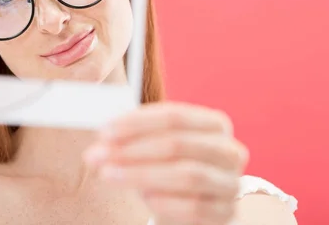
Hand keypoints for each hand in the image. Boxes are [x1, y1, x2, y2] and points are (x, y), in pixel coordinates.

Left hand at [83, 102, 248, 224]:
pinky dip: (165, 202)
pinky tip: (144, 198)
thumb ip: (130, 137)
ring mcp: (229, 182)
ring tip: (110, 175)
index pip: (174, 116)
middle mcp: (228, 150)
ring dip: (141, 175)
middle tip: (98, 156)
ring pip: (187, 175)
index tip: (105, 132)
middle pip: (178, 144)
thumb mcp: (151, 145)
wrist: (187, 201)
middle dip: (132, 150)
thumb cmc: (168, 165)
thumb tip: (99, 144)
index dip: (137, 123)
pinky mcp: (225, 212)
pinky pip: (194, 207)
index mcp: (213, 124)